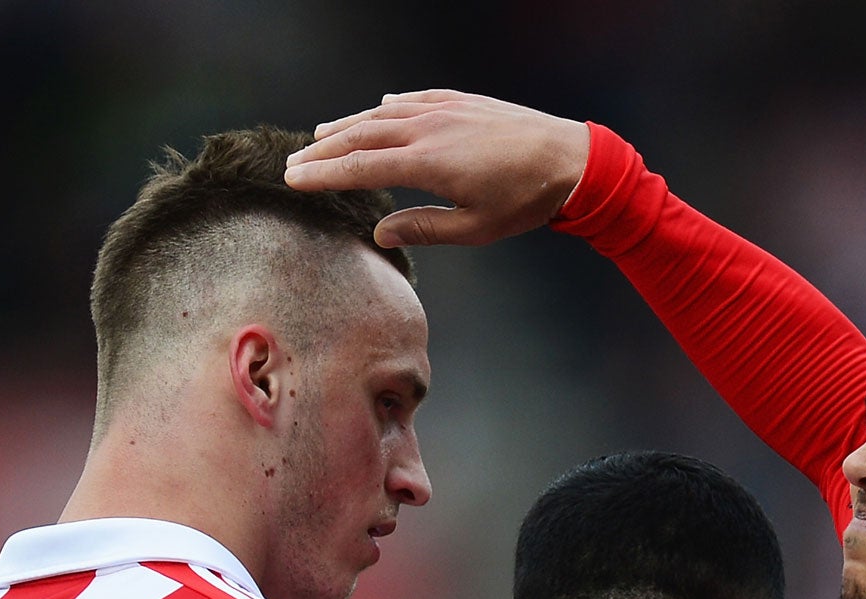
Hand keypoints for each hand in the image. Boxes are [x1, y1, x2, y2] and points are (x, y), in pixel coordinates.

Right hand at [284, 89, 589, 246]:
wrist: (571, 159)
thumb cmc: (526, 200)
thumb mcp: (475, 228)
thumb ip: (424, 227)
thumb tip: (380, 231)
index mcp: (428, 162)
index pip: (361, 167)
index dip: (323, 174)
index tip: (294, 179)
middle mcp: (430, 128)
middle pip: (362, 135)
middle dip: (324, 149)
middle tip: (294, 161)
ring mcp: (446, 110)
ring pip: (384, 114)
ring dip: (349, 124)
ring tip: (321, 134)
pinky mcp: (463, 103)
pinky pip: (417, 100)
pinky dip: (392, 106)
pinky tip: (381, 107)